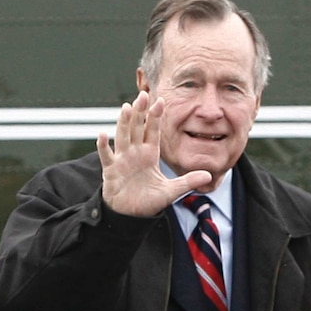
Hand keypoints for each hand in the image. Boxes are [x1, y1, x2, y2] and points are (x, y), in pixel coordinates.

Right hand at [96, 90, 211, 215]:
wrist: (131, 215)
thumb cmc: (149, 201)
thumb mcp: (172, 191)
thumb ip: (188, 181)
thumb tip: (208, 175)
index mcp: (150, 155)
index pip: (153, 131)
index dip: (156, 117)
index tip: (160, 101)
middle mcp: (135, 153)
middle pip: (137, 128)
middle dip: (140, 113)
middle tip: (143, 95)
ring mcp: (122, 160)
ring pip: (123, 137)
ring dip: (124, 123)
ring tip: (127, 108)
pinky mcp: (111, 171)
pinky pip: (106, 156)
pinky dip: (104, 146)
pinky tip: (102, 135)